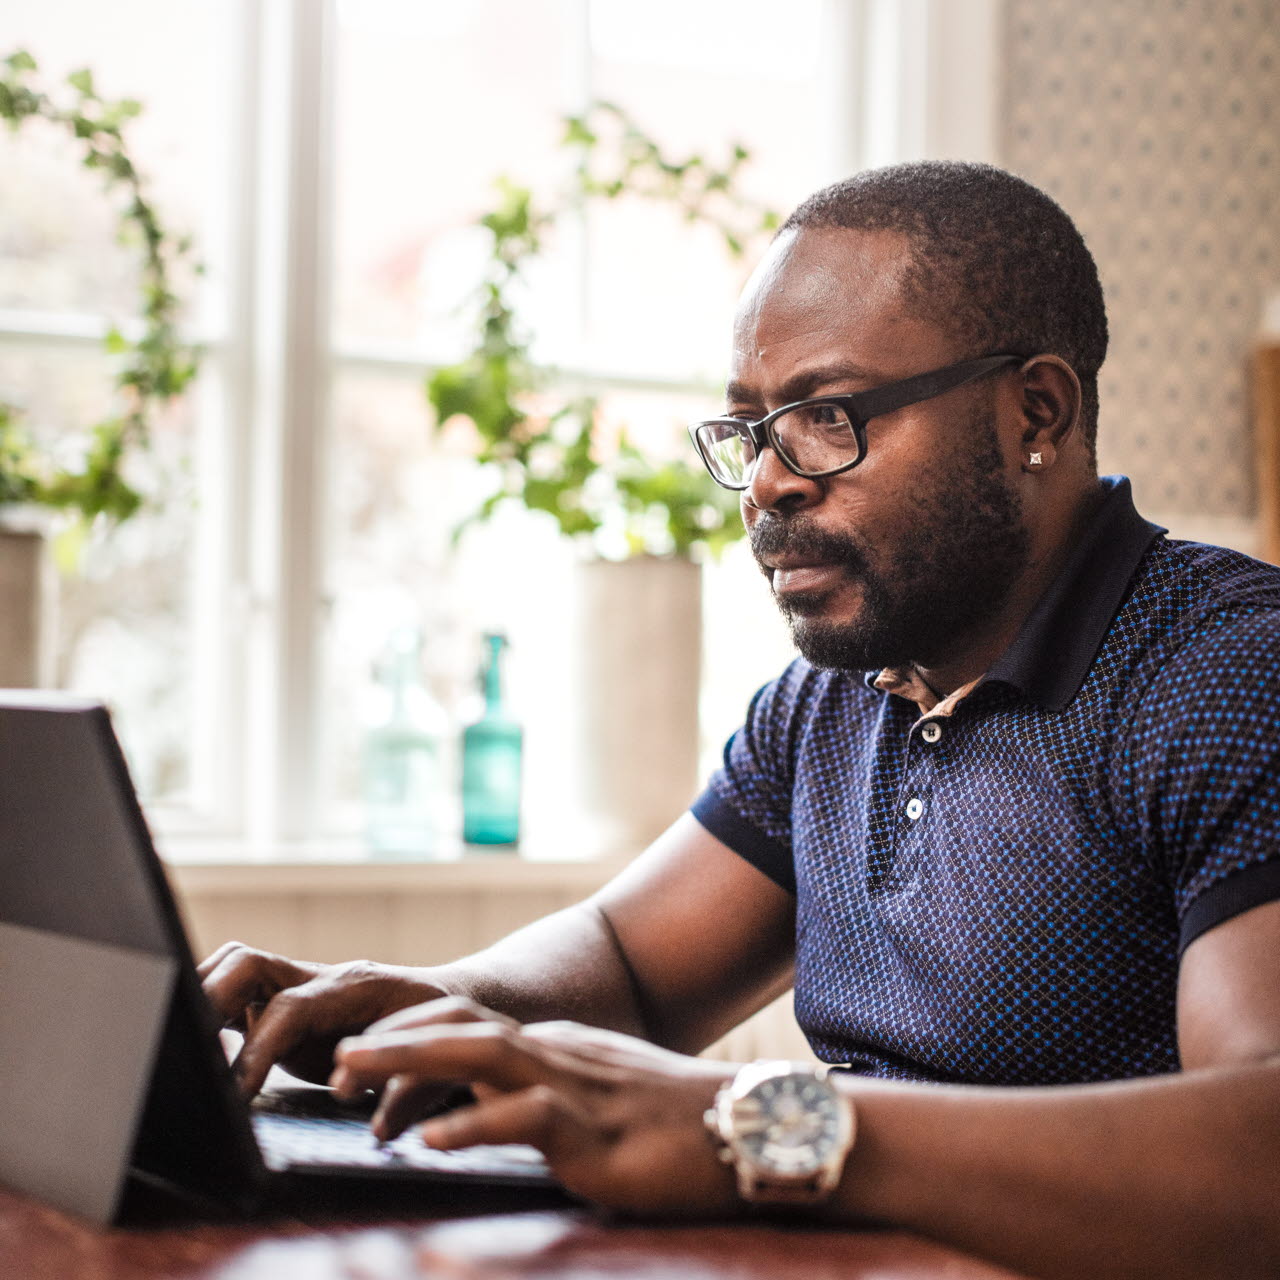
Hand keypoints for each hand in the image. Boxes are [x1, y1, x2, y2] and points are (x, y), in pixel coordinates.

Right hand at [198, 941, 445, 1096]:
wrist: (449, 1005)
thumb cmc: (441, 1035)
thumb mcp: (428, 1062)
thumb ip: (399, 1087)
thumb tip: (358, 1107)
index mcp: (355, 987)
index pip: (290, 1008)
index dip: (258, 1050)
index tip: (235, 1093)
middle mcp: (319, 978)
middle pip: (248, 963)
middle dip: (211, 1000)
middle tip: (191, 1054)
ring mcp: (299, 984)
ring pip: (237, 966)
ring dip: (204, 998)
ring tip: (183, 1047)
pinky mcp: (285, 1003)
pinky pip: (238, 992)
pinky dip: (211, 1011)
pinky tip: (197, 1050)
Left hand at [330, 996, 741, 1216]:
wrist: (749, 1125)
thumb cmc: (679, 1124)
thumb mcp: (601, 1106)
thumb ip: (546, 1104)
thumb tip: (487, 1119)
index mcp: (557, 1050)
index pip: (471, 1027)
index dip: (411, 1033)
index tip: (361, 1047)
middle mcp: (558, 1055)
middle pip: (462, 1029)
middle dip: (393, 1036)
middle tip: (334, 1053)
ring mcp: (575, 1087)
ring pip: (480, 1059)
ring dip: (411, 1063)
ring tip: (353, 1074)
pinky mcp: (594, 1132)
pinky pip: (524, 1120)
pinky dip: (473, 1127)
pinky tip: (433, 1142)